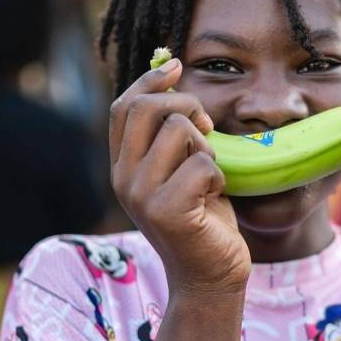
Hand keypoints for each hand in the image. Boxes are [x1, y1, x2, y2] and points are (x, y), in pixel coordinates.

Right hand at [109, 59, 250, 294]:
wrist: (211, 277)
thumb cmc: (204, 221)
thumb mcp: (180, 172)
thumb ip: (171, 138)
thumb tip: (175, 80)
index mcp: (122, 167)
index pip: (124, 106)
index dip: (150, 80)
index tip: (177, 64)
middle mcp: (122, 179)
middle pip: (145, 108)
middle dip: (185, 104)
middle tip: (207, 127)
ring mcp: (141, 196)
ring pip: (179, 130)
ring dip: (208, 148)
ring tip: (210, 177)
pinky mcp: (166, 211)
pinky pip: (203, 164)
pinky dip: (219, 177)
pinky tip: (215, 199)